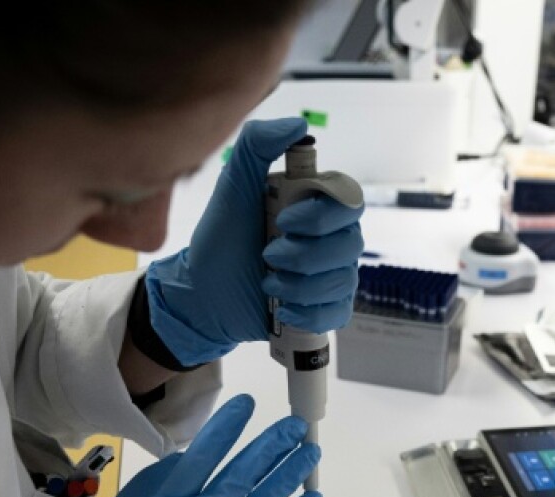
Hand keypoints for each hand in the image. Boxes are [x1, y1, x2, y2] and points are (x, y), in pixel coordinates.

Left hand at [146, 117, 364, 366]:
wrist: (204, 292)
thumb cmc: (220, 239)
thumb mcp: (232, 186)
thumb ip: (258, 145)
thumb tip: (299, 124)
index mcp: (316, 207)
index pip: (349, 202)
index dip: (322, 215)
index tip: (284, 220)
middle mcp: (331, 239)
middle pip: (350, 244)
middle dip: (305, 255)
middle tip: (268, 255)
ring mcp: (332, 276)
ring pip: (342, 280)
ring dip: (299, 285)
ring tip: (267, 282)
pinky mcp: (326, 309)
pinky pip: (337, 313)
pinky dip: (308, 313)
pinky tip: (284, 308)